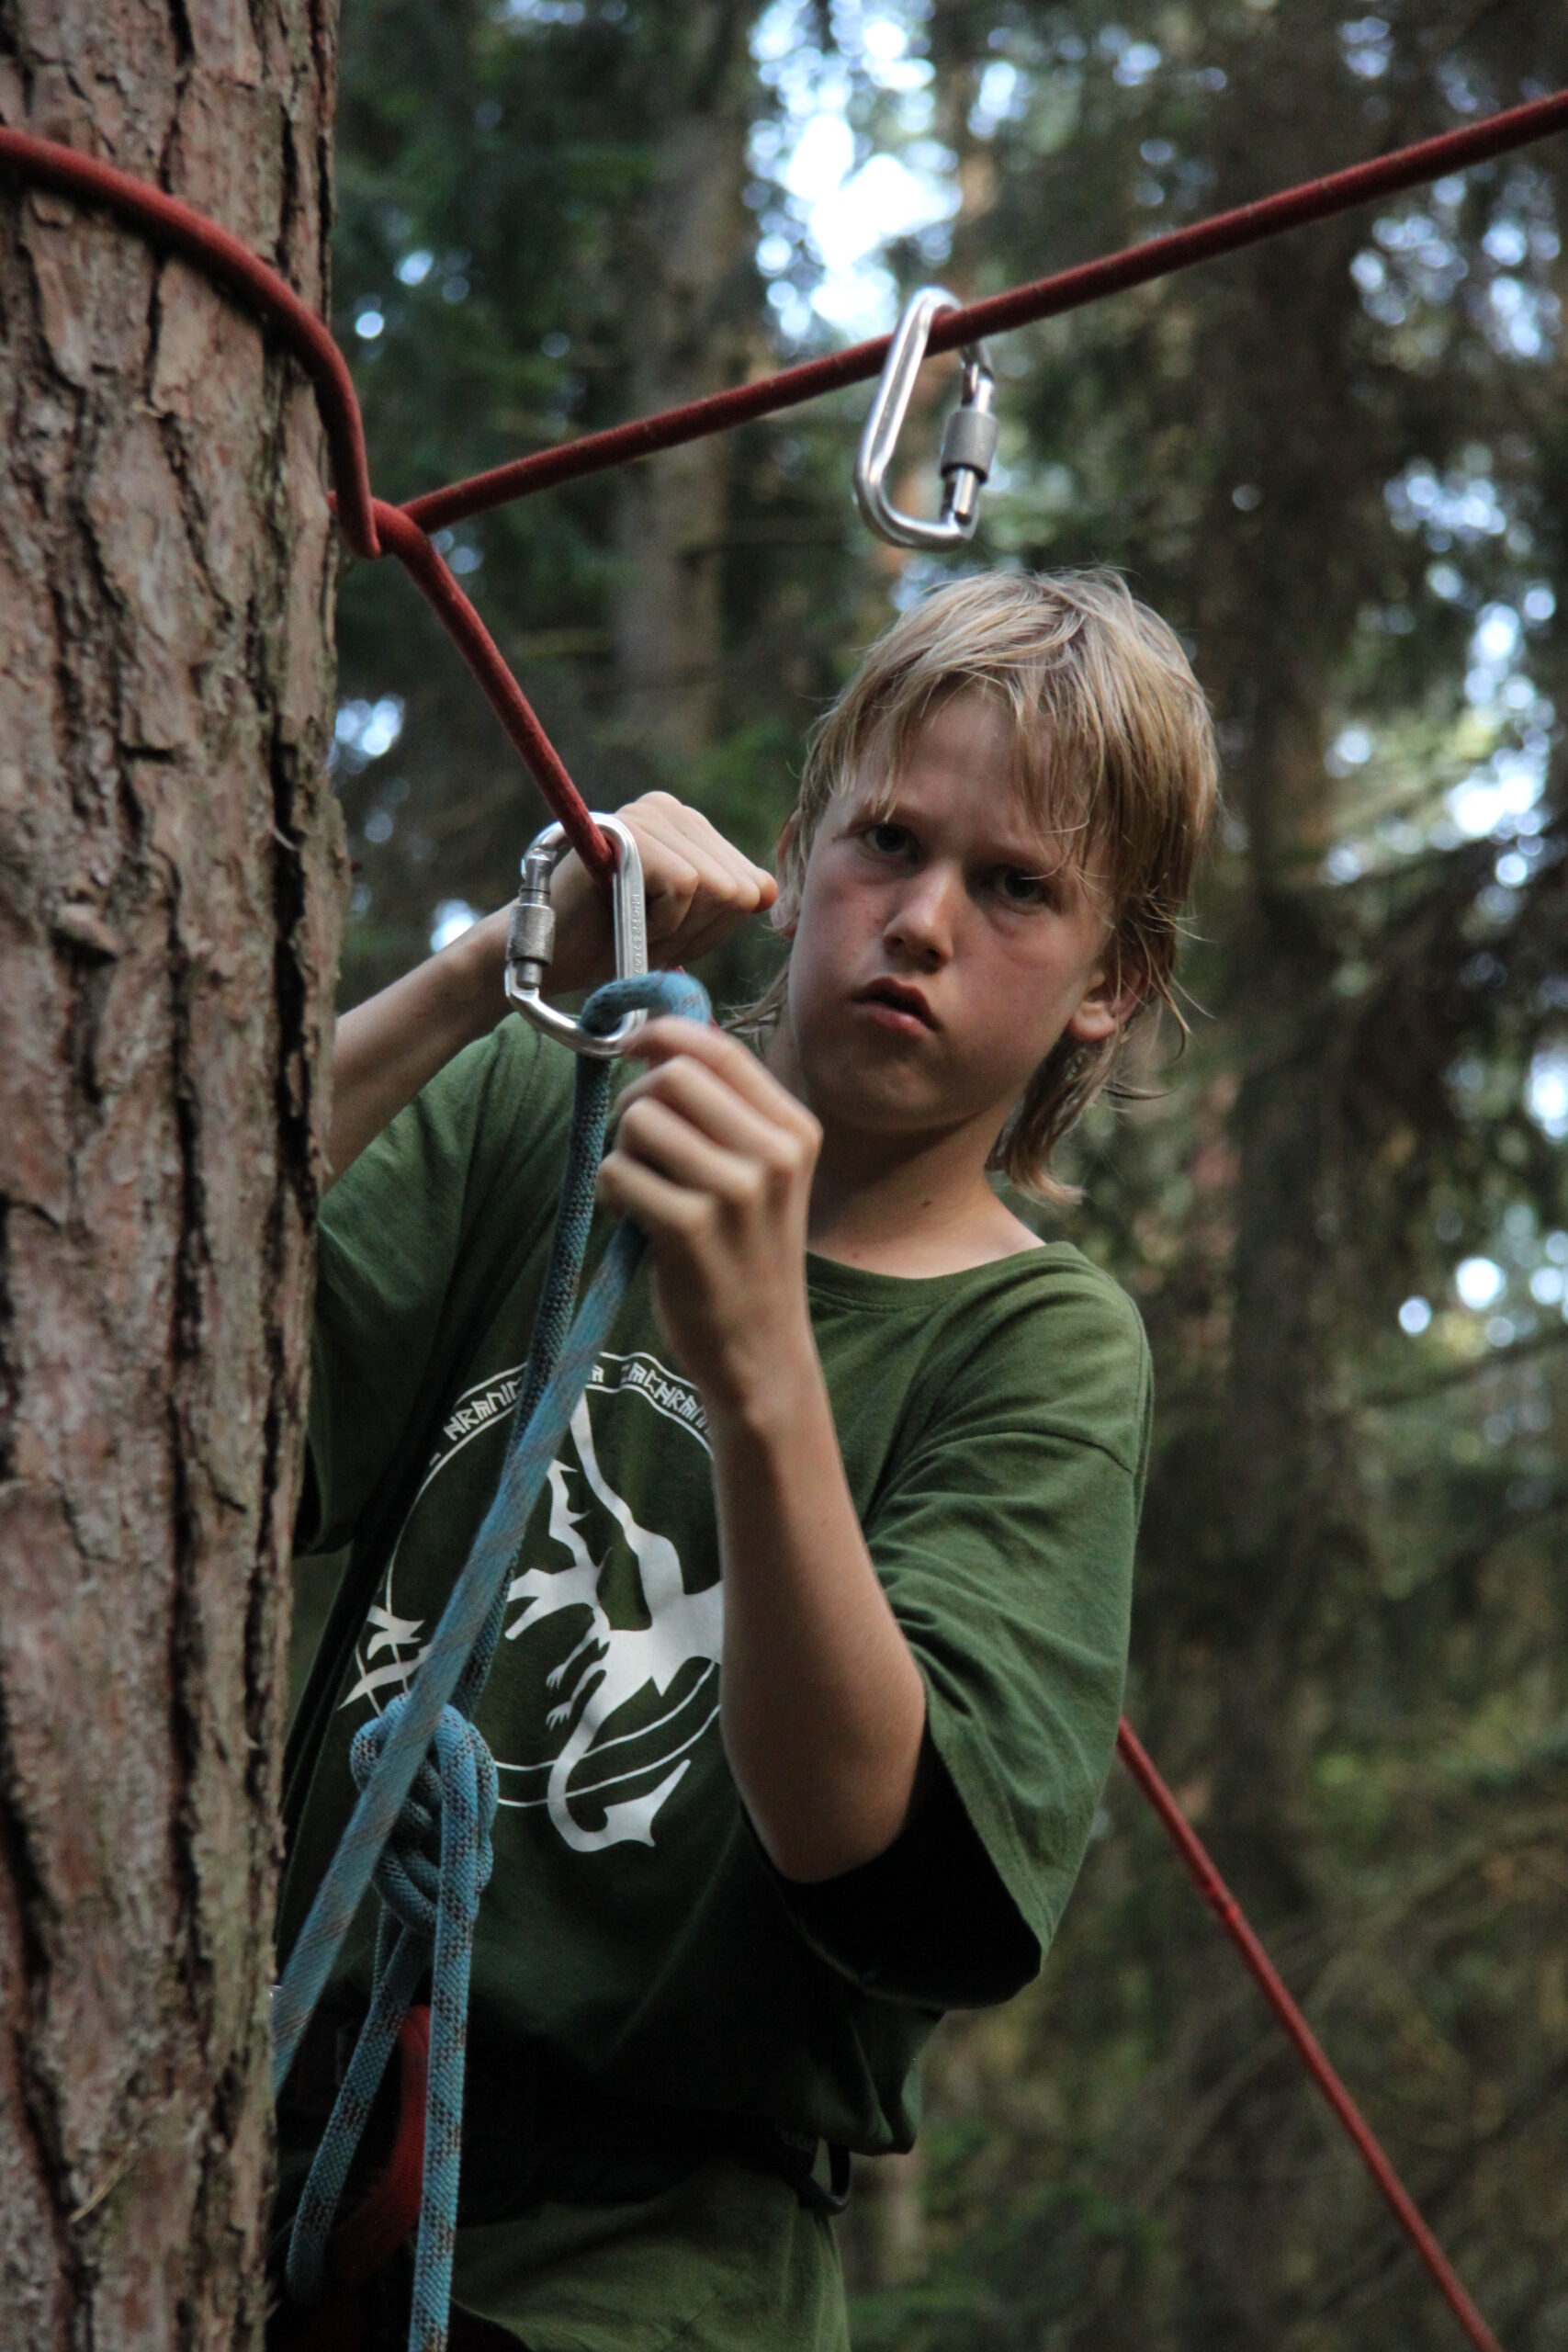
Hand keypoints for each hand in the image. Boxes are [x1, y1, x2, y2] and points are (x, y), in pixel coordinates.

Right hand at [549, 792, 776, 993]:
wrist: (547, 959)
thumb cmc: (613, 945)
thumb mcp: (687, 927)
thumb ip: (728, 905)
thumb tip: (768, 889)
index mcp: (689, 828)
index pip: (753, 884)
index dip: (714, 927)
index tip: (667, 932)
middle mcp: (671, 809)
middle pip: (738, 888)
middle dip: (699, 930)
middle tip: (647, 932)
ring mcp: (649, 815)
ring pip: (718, 887)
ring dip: (678, 928)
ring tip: (634, 924)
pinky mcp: (632, 832)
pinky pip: (686, 886)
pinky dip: (661, 921)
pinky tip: (625, 919)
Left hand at [595, 1020, 821, 1423]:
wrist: (759, 1349)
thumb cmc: (746, 1254)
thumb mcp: (762, 1175)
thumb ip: (726, 1111)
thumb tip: (667, 1039)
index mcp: (795, 1130)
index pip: (719, 1049)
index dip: (663, 1034)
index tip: (630, 1046)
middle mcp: (775, 1154)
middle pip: (671, 1076)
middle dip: (636, 1101)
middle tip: (637, 1145)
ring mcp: (736, 1191)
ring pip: (638, 1120)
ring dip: (621, 1151)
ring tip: (640, 1190)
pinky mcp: (691, 1228)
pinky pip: (618, 1171)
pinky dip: (610, 1191)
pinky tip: (631, 1220)